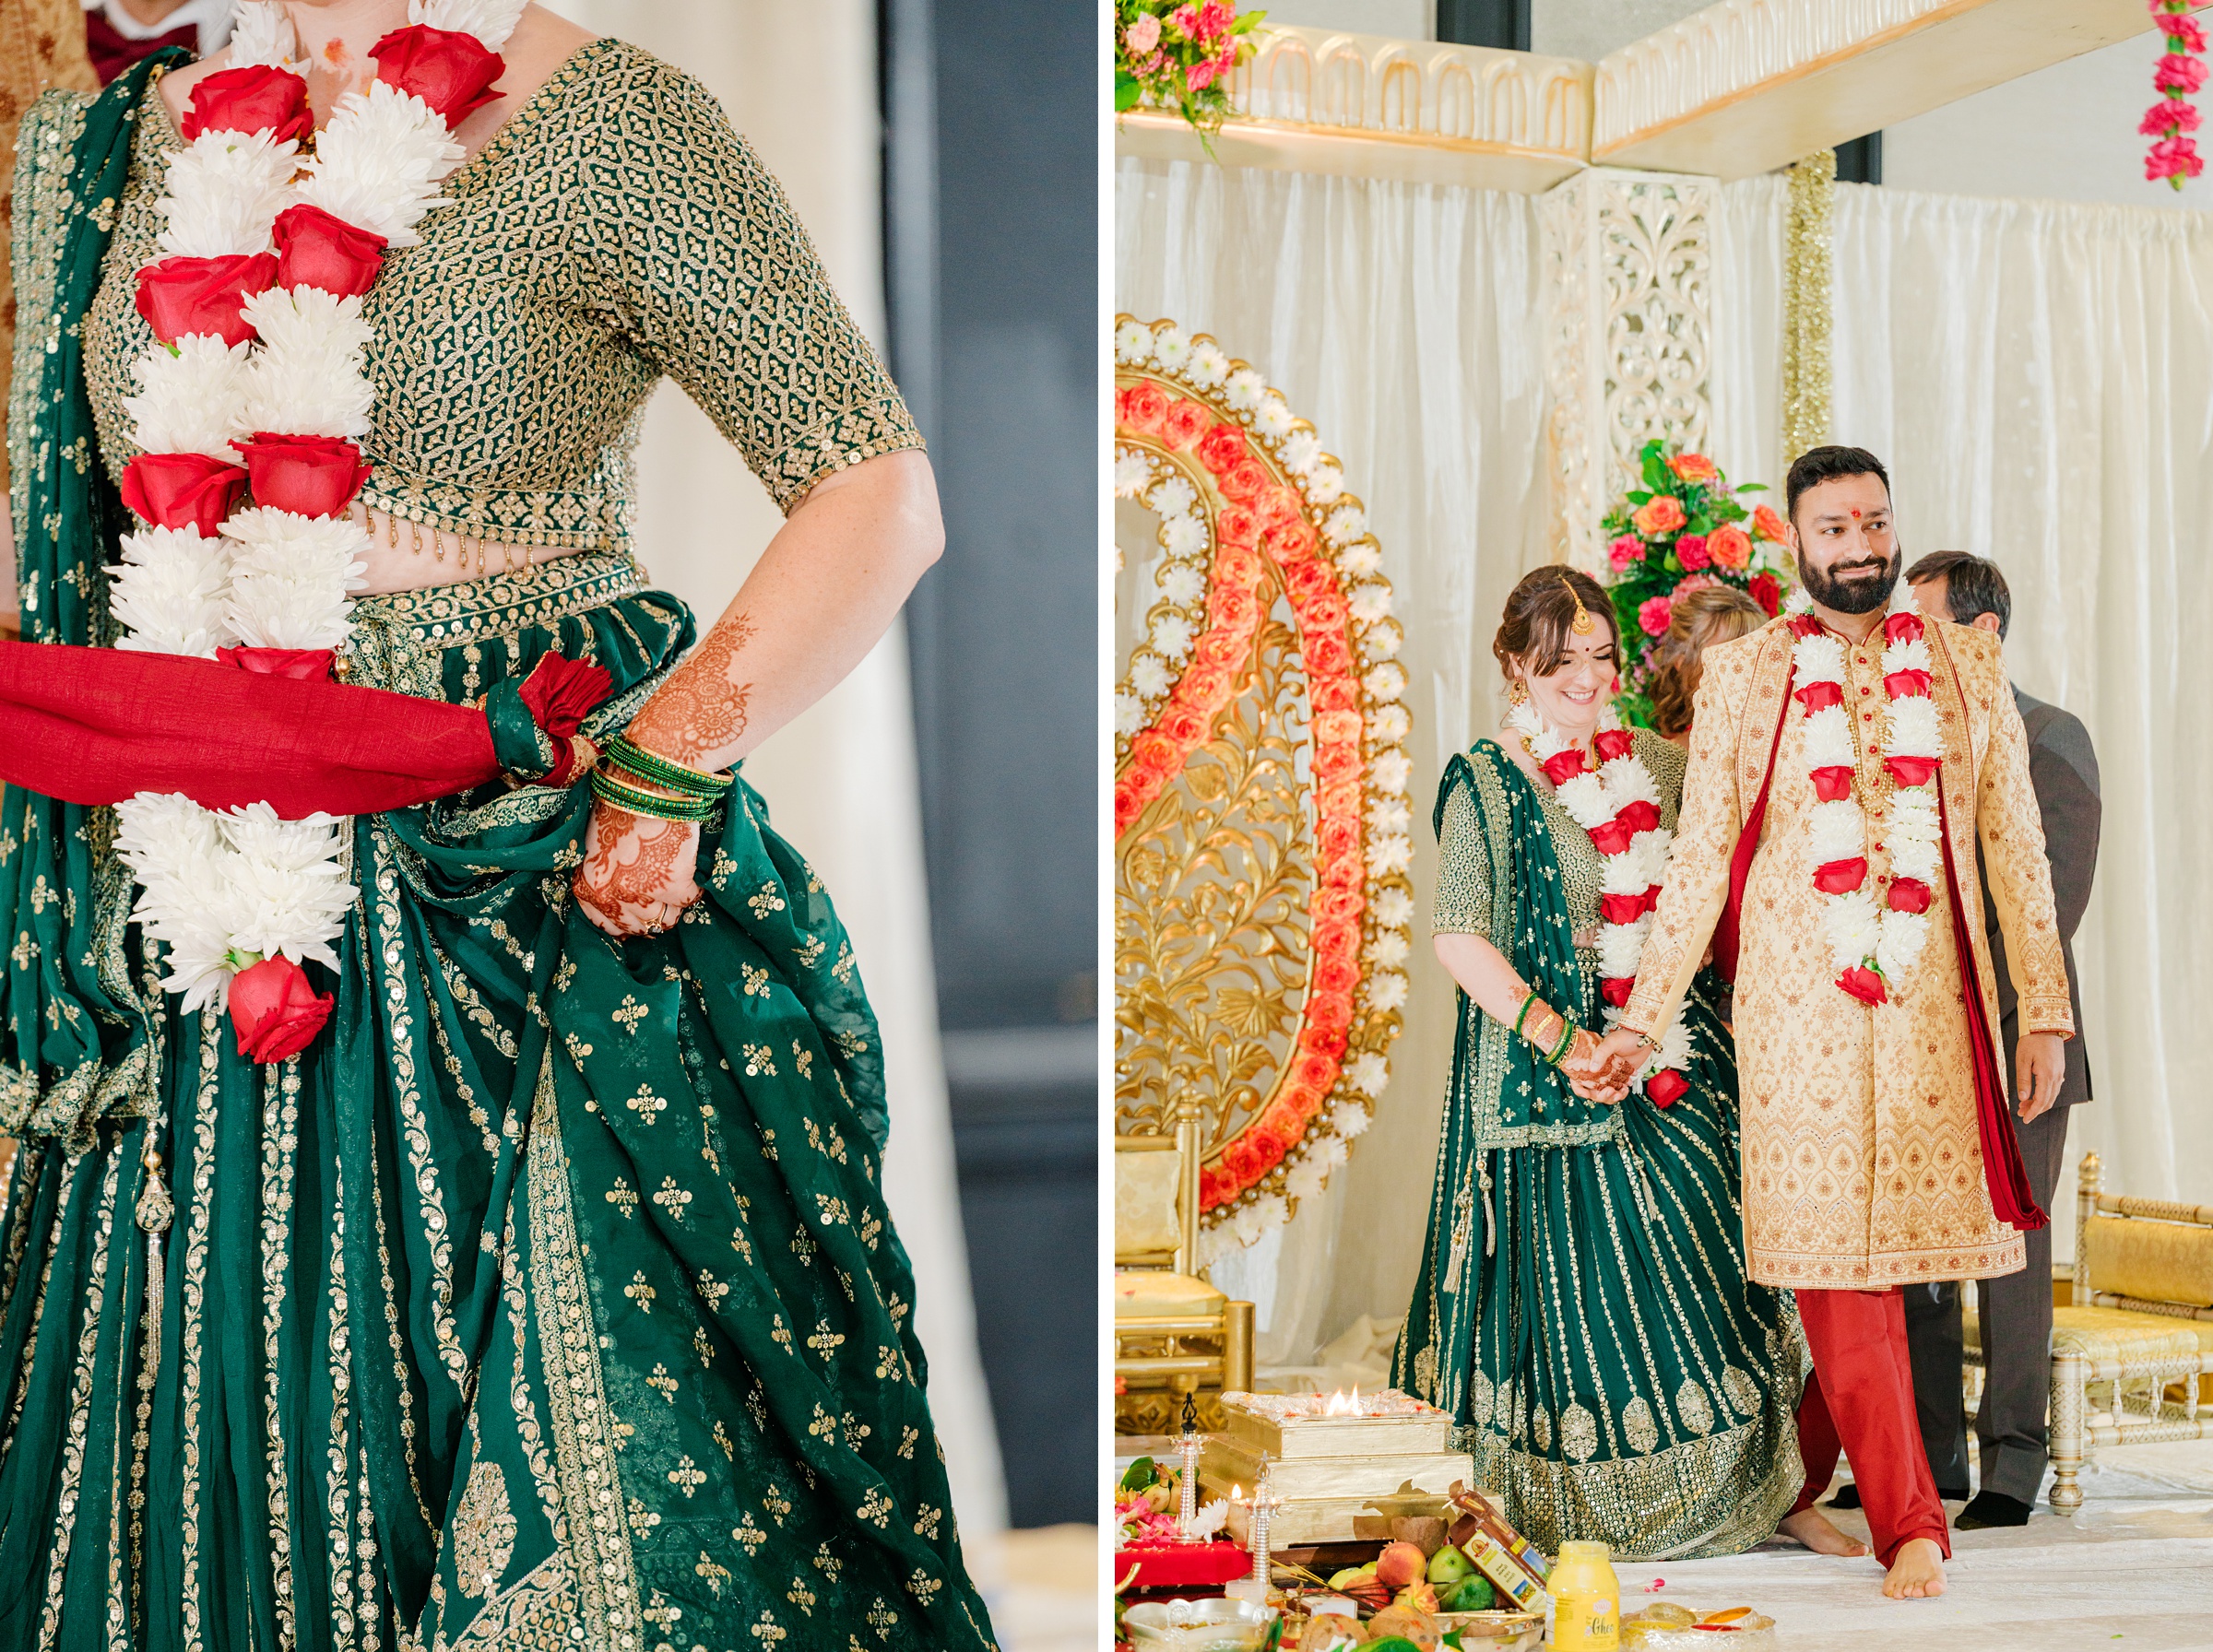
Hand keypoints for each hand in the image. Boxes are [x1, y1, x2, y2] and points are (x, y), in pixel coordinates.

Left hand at [573, 799, 703, 937]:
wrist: (647, 784)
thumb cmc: (622, 807)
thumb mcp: (599, 847)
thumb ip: (606, 877)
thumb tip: (625, 900)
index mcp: (589, 886)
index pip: (606, 924)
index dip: (625, 921)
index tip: (638, 914)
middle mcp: (612, 896)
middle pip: (639, 925)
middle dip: (652, 914)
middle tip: (662, 896)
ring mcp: (643, 893)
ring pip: (666, 919)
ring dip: (673, 904)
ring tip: (676, 882)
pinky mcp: (673, 884)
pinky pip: (689, 900)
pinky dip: (693, 887)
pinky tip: (689, 869)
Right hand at [1562, 1029, 1633, 1104]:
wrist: (1644, 1039)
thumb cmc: (1625, 1036)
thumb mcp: (1612, 1042)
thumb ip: (1601, 1053)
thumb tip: (1592, 1069)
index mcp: (1589, 1062)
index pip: (1578, 1080)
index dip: (1580, 1090)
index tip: (1587, 1094)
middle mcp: (1597, 1071)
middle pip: (1593, 1091)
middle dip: (1601, 1095)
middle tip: (1611, 1091)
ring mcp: (1608, 1077)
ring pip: (1605, 1094)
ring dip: (1612, 1097)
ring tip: (1621, 1092)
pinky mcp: (1619, 1080)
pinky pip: (1617, 1093)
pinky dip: (1621, 1094)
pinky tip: (1626, 1088)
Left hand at [2016, 1031, 2065, 1122]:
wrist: (2046, 1025)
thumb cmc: (2031, 1040)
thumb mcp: (2022, 1059)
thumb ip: (2023, 1079)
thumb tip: (2023, 1098)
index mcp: (2047, 1075)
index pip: (2041, 1100)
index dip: (2033, 1112)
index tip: (2024, 1119)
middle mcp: (2057, 1076)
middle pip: (2048, 1100)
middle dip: (2035, 1109)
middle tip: (2021, 1113)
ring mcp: (2060, 1072)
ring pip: (2052, 1095)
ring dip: (2040, 1102)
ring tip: (2025, 1105)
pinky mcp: (2059, 1069)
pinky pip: (2054, 1087)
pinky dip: (2045, 1094)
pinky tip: (2035, 1095)